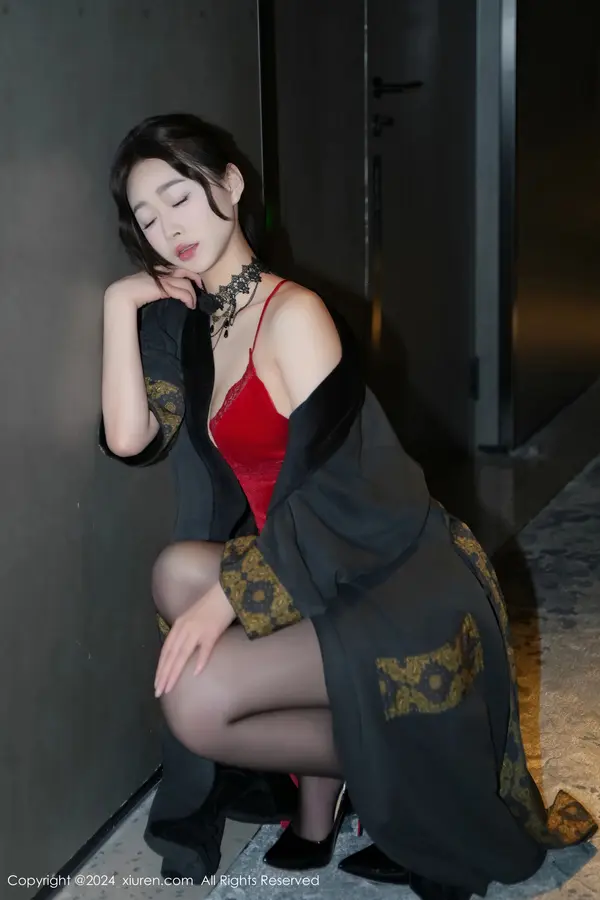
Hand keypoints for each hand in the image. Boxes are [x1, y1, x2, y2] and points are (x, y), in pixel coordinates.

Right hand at [104, 267, 202, 310]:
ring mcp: (163, 278)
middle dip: (195, 278)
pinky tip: (189, 304)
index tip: (195, 281)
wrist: (122, 294)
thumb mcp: (149, 285)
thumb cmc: (133, 292)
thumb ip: (159, 285)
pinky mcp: (163, 287)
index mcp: (158, 268)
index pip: (177, 267)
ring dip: (192, 294)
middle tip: (200, 287)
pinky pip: (181, 291)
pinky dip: (188, 298)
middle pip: (184, 270)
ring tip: (193, 304)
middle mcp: (162, 270)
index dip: (188, 272)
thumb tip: (169, 290)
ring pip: (185, 283)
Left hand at [154, 583, 236, 697]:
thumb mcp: (192, 619)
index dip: (161, 668)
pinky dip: (200, 660)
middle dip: (164, 675)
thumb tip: (180, 652)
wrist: (225, 591)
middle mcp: (184, 628)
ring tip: (169, 688)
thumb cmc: (210, 606)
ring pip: (182, 654)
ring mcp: (197, 630)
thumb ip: (185, 634)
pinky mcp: (212, 631)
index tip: (157, 683)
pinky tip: (196, 673)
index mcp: (178, 626)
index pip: (166, 651)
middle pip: (171, 655)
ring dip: (175, 672)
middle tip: (158, 692)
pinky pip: (205, 648)